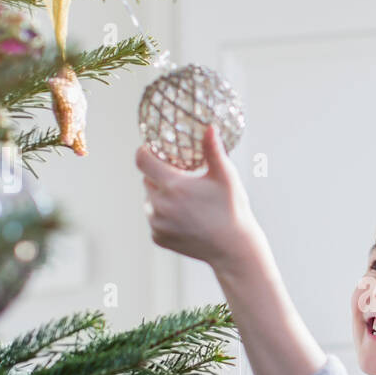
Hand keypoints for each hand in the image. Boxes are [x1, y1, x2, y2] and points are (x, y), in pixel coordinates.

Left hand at [138, 124, 263, 271]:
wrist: (233, 248)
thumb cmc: (232, 209)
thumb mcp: (225, 176)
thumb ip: (213, 150)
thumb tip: (209, 126)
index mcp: (174, 186)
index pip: (142, 160)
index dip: (146, 152)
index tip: (156, 152)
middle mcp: (160, 205)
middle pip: (147, 179)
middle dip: (160, 176)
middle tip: (184, 181)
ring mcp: (157, 224)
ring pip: (149, 200)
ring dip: (160, 197)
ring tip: (186, 202)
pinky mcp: (158, 238)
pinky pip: (154, 219)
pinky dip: (164, 216)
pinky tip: (185, 219)